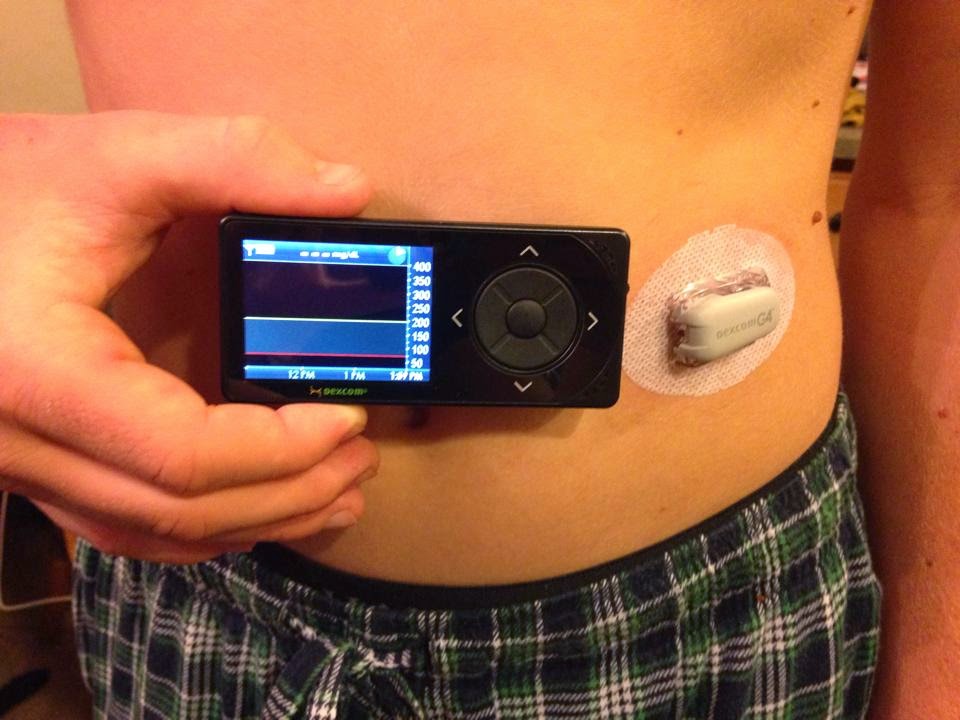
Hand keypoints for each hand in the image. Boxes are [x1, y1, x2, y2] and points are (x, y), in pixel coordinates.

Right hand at [0, 111, 378, 562]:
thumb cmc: (0, 188)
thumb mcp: (116, 154)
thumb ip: (235, 159)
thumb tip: (347, 191)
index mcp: (38, 372)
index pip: (182, 454)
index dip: (282, 449)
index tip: (349, 418)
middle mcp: (16, 441)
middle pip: (178, 509)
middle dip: (289, 491)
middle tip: (361, 459)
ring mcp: (17, 465)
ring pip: (153, 532)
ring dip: (257, 519)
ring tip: (335, 494)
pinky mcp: (31, 463)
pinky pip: (124, 524)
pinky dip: (202, 524)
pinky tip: (254, 505)